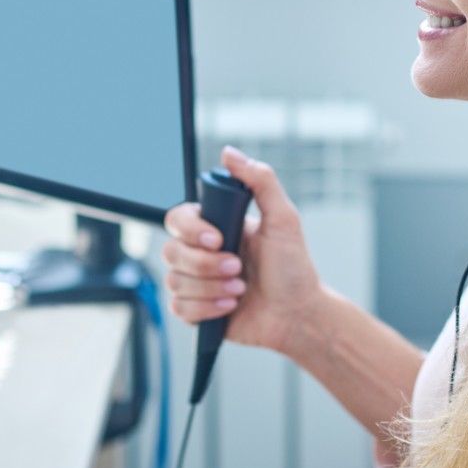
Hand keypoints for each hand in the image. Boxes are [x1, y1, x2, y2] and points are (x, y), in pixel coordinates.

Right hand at [162, 146, 322, 353]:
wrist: (297, 314)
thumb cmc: (293, 268)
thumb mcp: (284, 219)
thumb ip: (260, 181)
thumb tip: (230, 153)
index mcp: (215, 228)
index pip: (178, 218)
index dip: (191, 230)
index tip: (218, 240)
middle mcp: (201, 253)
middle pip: (170, 251)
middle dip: (205, 265)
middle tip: (238, 268)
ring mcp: (196, 282)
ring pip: (174, 282)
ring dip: (210, 288)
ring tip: (240, 289)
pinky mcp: (195, 310)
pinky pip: (179, 309)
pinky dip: (206, 309)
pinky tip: (231, 305)